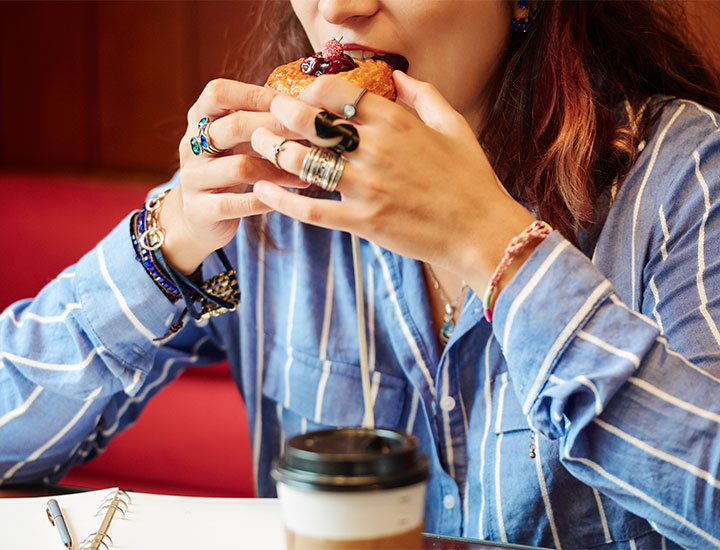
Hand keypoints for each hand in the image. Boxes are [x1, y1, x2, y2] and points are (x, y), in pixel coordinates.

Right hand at [160, 79, 308, 273]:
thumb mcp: (236, 142)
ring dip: (278, 169)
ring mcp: (193, 178)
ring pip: (240, 167)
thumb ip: (257, 122)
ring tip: (303, 173)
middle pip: (232, 127)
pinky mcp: (200, 210)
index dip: (254, 94)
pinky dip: (265, 200)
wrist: (196, 221)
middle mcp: (191, 146)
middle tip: (309, 135)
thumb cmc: (227, 172)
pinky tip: (286, 199)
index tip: (289, 105)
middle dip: (275, 129)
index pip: (218, 93)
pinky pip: (237, 203)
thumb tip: (304, 105)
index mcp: (198, 121)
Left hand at [250, 72, 534, 286]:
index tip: (300, 94)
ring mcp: (367, 188)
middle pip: (313, 123)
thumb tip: (399, 76)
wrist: (481, 232)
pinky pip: (312, 211)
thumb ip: (425, 97)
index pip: (338, 94)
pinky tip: (262, 190)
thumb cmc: (471, 180)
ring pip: (305, 164)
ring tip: (258, 144)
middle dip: (283, 113)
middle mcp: (376, 150)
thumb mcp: (456, 127)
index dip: (311, 90)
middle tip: (268, 112)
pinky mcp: (363, 222)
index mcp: (397, 123)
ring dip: (275, 151)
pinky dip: (282, 201)